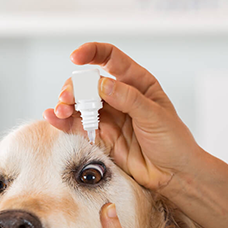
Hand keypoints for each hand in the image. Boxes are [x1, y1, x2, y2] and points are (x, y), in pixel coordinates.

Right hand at [44, 42, 203, 191]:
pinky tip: (53, 118)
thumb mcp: (155, 116)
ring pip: (80, 103)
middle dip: (75, 87)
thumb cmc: (173, 141)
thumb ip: (129, 99)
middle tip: (69, 99)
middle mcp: (120, 96)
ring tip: (61, 111)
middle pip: (88, 82)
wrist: (175, 174)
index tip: (76, 57)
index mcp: (137, 83)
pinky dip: (64, 122)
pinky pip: (78, 126)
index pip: (111, 58)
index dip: (92, 53)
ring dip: (66, 104)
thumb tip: (102, 84)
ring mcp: (110, 116)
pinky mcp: (102, 136)